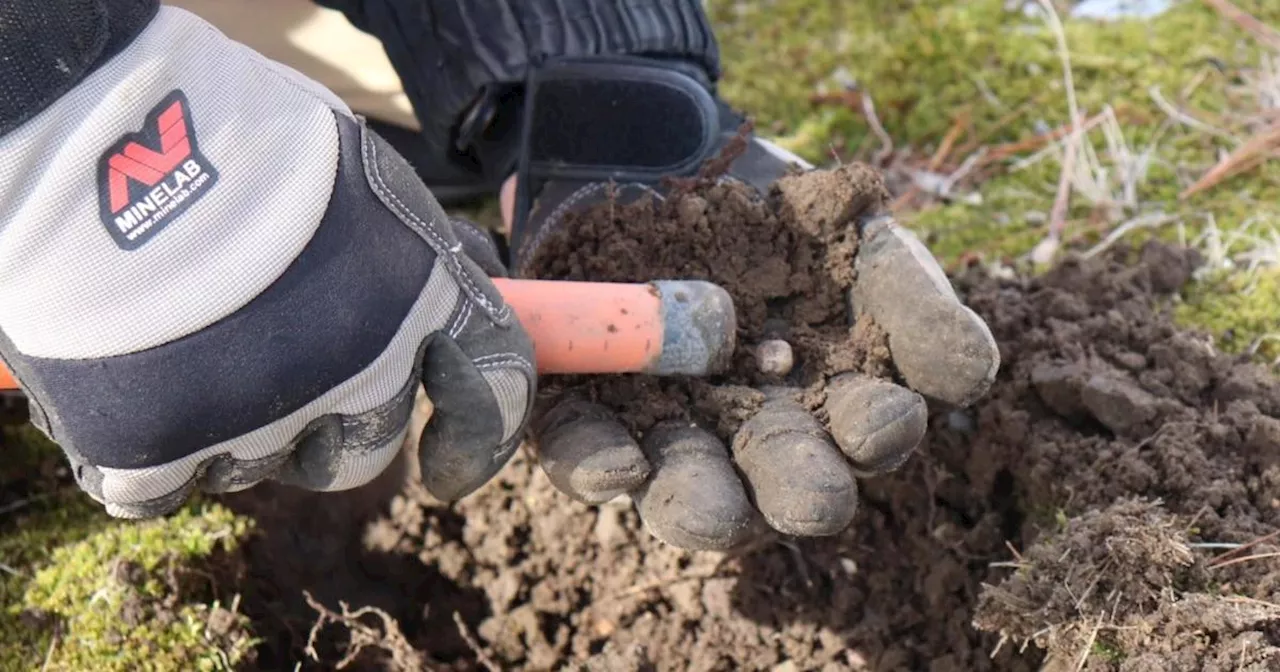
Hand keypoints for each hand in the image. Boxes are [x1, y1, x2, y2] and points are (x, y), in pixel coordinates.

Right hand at [0, 6, 534, 517]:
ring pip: (259, 464)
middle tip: (275, 365)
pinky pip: (166, 485)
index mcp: (422, 300)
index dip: (476, 442)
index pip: (494, 395)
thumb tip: (473, 279)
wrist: (94, 143)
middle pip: (363, 451)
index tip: (446, 466)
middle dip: (330, 424)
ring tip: (185, 333)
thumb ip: (419, 250)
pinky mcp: (156, 453)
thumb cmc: (239, 136)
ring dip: (235, 422)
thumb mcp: (364, 176)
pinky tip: (130, 377)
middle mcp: (357, 374)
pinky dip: (149, 448)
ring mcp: (256, 422)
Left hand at [497, 58, 997, 548]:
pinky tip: (617, 469)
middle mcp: (752, 440)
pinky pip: (585, 453)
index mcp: (829, 408)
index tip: (881, 419)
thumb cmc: (781, 218)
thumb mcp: (862, 243)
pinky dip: (597, 465)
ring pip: (684, 491)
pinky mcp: (585, 414)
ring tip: (710, 510)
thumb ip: (917, 307)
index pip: (862, 435)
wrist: (666, 159)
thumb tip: (972, 377)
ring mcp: (667, 434)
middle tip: (812, 498)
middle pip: (777, 487)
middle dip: (796, 492)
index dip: (875, 433)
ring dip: (698, 505)